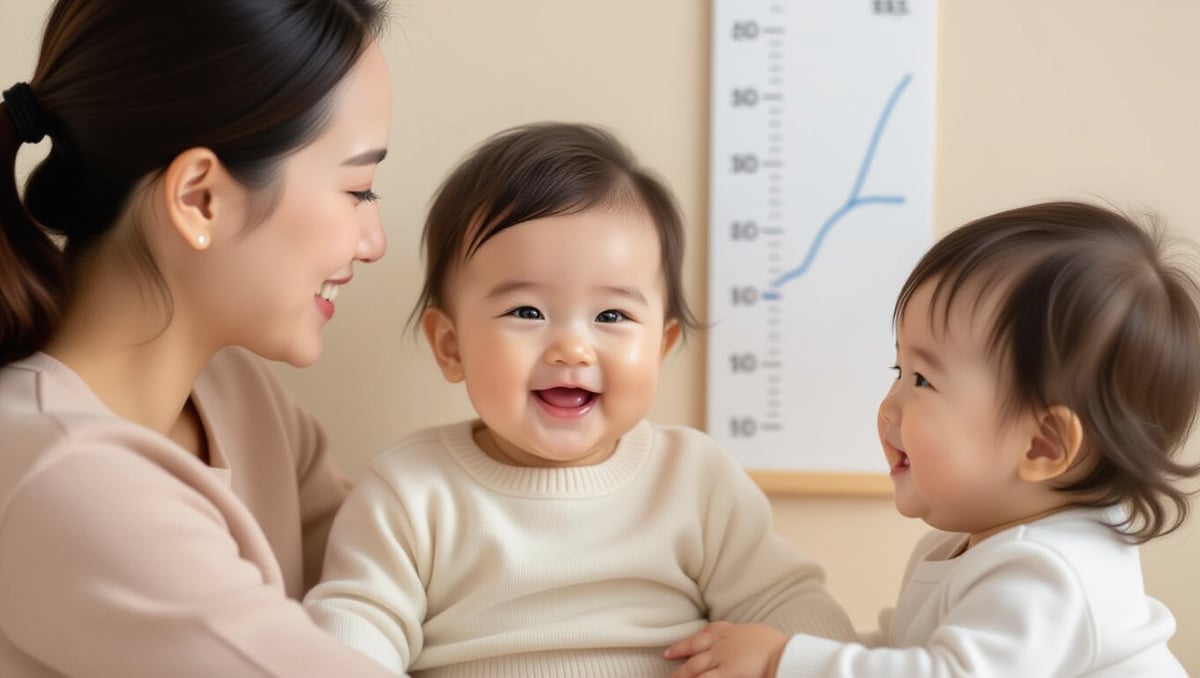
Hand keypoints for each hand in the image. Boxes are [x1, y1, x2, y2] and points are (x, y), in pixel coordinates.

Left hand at [664, 621, 788, 677]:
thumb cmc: (777, 646)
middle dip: (679, 650)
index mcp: (730, 631)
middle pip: (693, 646)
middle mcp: (720, 642)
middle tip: (667, 654)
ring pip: (693, 666)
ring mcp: (720, 658)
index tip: (685, 641)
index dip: (694, 637)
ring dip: (681, 673)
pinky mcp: (725, 672)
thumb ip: (747, 637)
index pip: (708, 631)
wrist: (783, 654)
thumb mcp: (758, 634)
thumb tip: (748, 640)